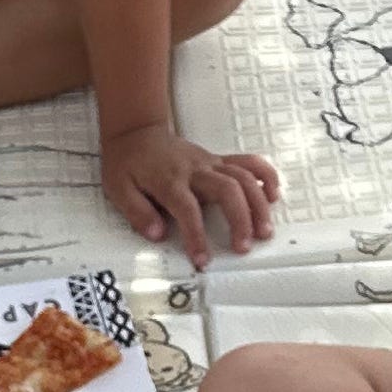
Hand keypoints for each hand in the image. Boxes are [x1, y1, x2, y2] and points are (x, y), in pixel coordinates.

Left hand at [103, 122, 279, 268]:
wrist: (136, 132)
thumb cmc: (128, 162)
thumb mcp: (118, 189)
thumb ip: (137, 212)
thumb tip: (156, 234)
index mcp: (169, 180)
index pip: (187, 209)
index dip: (197, 236)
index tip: (202, 259)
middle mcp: (194, 170)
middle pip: (227, 189)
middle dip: (240, 219)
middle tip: (244, 246)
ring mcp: (209, 163)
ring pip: (243, 177)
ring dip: (258, 204)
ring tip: (265, 230)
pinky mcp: (218, 160)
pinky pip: (248, 162)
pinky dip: (265, 175)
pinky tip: (274, 195)